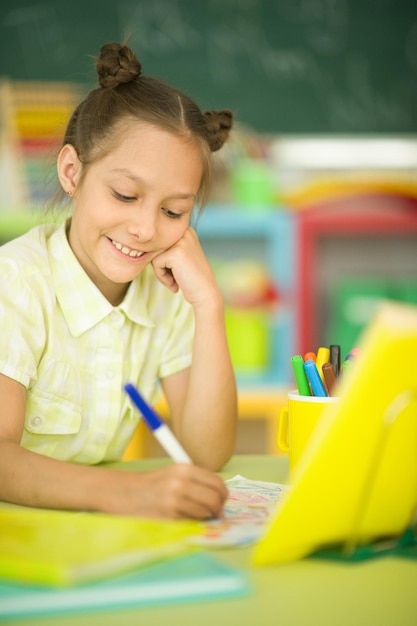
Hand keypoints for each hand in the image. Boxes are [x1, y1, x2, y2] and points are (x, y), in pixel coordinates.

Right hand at [104, 463, 227, 519]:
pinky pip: (191, 522)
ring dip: (205, 517)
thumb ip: (197, 482)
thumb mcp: (175, 474)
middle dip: (218, 508)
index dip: (223, 495)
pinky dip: (192, 522)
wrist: (125, 493)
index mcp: (185, 469)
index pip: (217, 482)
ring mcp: (174, 499)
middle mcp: (181, 482)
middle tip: (215, 514)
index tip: (221, 502)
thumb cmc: (153, 485)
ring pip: (206, 512)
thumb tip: (220, 500)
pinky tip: (182, 518)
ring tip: (195, 515)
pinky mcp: (168, 516)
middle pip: (215, 498)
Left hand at [151, 228, 220, 308]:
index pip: (161, 242)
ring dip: (161, 272)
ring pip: (154, 255)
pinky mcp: (175, 253)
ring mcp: (181, 241)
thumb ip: (166, 248)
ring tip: (175, 280)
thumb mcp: (181, 257)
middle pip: (157, 247)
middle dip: (162, 265)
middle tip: (175, 278)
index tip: (176, 271)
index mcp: (186, 230)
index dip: (164, 259)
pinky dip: (162, 277)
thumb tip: (144, 245)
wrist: (206, 294)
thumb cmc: (192, 278)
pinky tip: (175, 284)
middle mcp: (185, 232)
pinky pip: (155, 264)